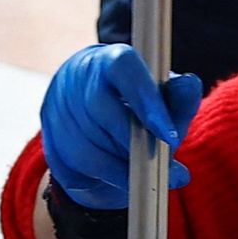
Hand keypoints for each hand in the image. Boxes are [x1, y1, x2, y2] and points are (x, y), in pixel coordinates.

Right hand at [38, 43, 200, 214]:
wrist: (97, 124)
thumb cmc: (138, 109)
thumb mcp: (163, 103)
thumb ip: (178, 98)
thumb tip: (190, 84)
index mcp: (106, 59)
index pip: (122, 67)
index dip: (145, 100)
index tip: (167, 135)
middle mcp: (74, 78)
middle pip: (100, 111)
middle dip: (133, 145)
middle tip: (162, 168)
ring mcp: (55, 109)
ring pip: (85, 147)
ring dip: (120, 168)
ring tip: (145, 176)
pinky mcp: (47, 140)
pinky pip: (73, 168)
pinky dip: (102, 179)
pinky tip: (120, 179)